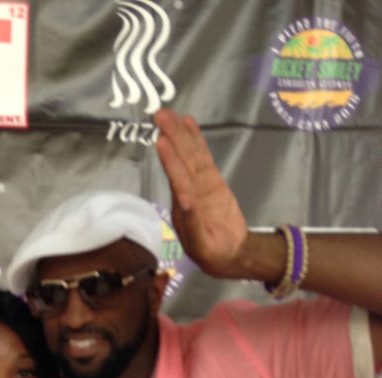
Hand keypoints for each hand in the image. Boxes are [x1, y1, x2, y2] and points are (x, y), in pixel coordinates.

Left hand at [154, 109, 247, 276]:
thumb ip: (195, 226)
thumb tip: (188, 202)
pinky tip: (187, 123)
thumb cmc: (213, 253)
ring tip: (168, 113)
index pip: (177, 182)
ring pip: (190, 156)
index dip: (171, 163)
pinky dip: (195, 140)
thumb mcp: (204, 246)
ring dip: (180, 134)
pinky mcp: (210, 180)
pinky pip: (202, 157)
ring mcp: (198, 185)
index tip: (162, 142)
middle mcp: (187, 193)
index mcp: (182, 210)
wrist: (227, 252)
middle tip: (160, 114)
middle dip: (171, 138)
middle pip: (180, 162)